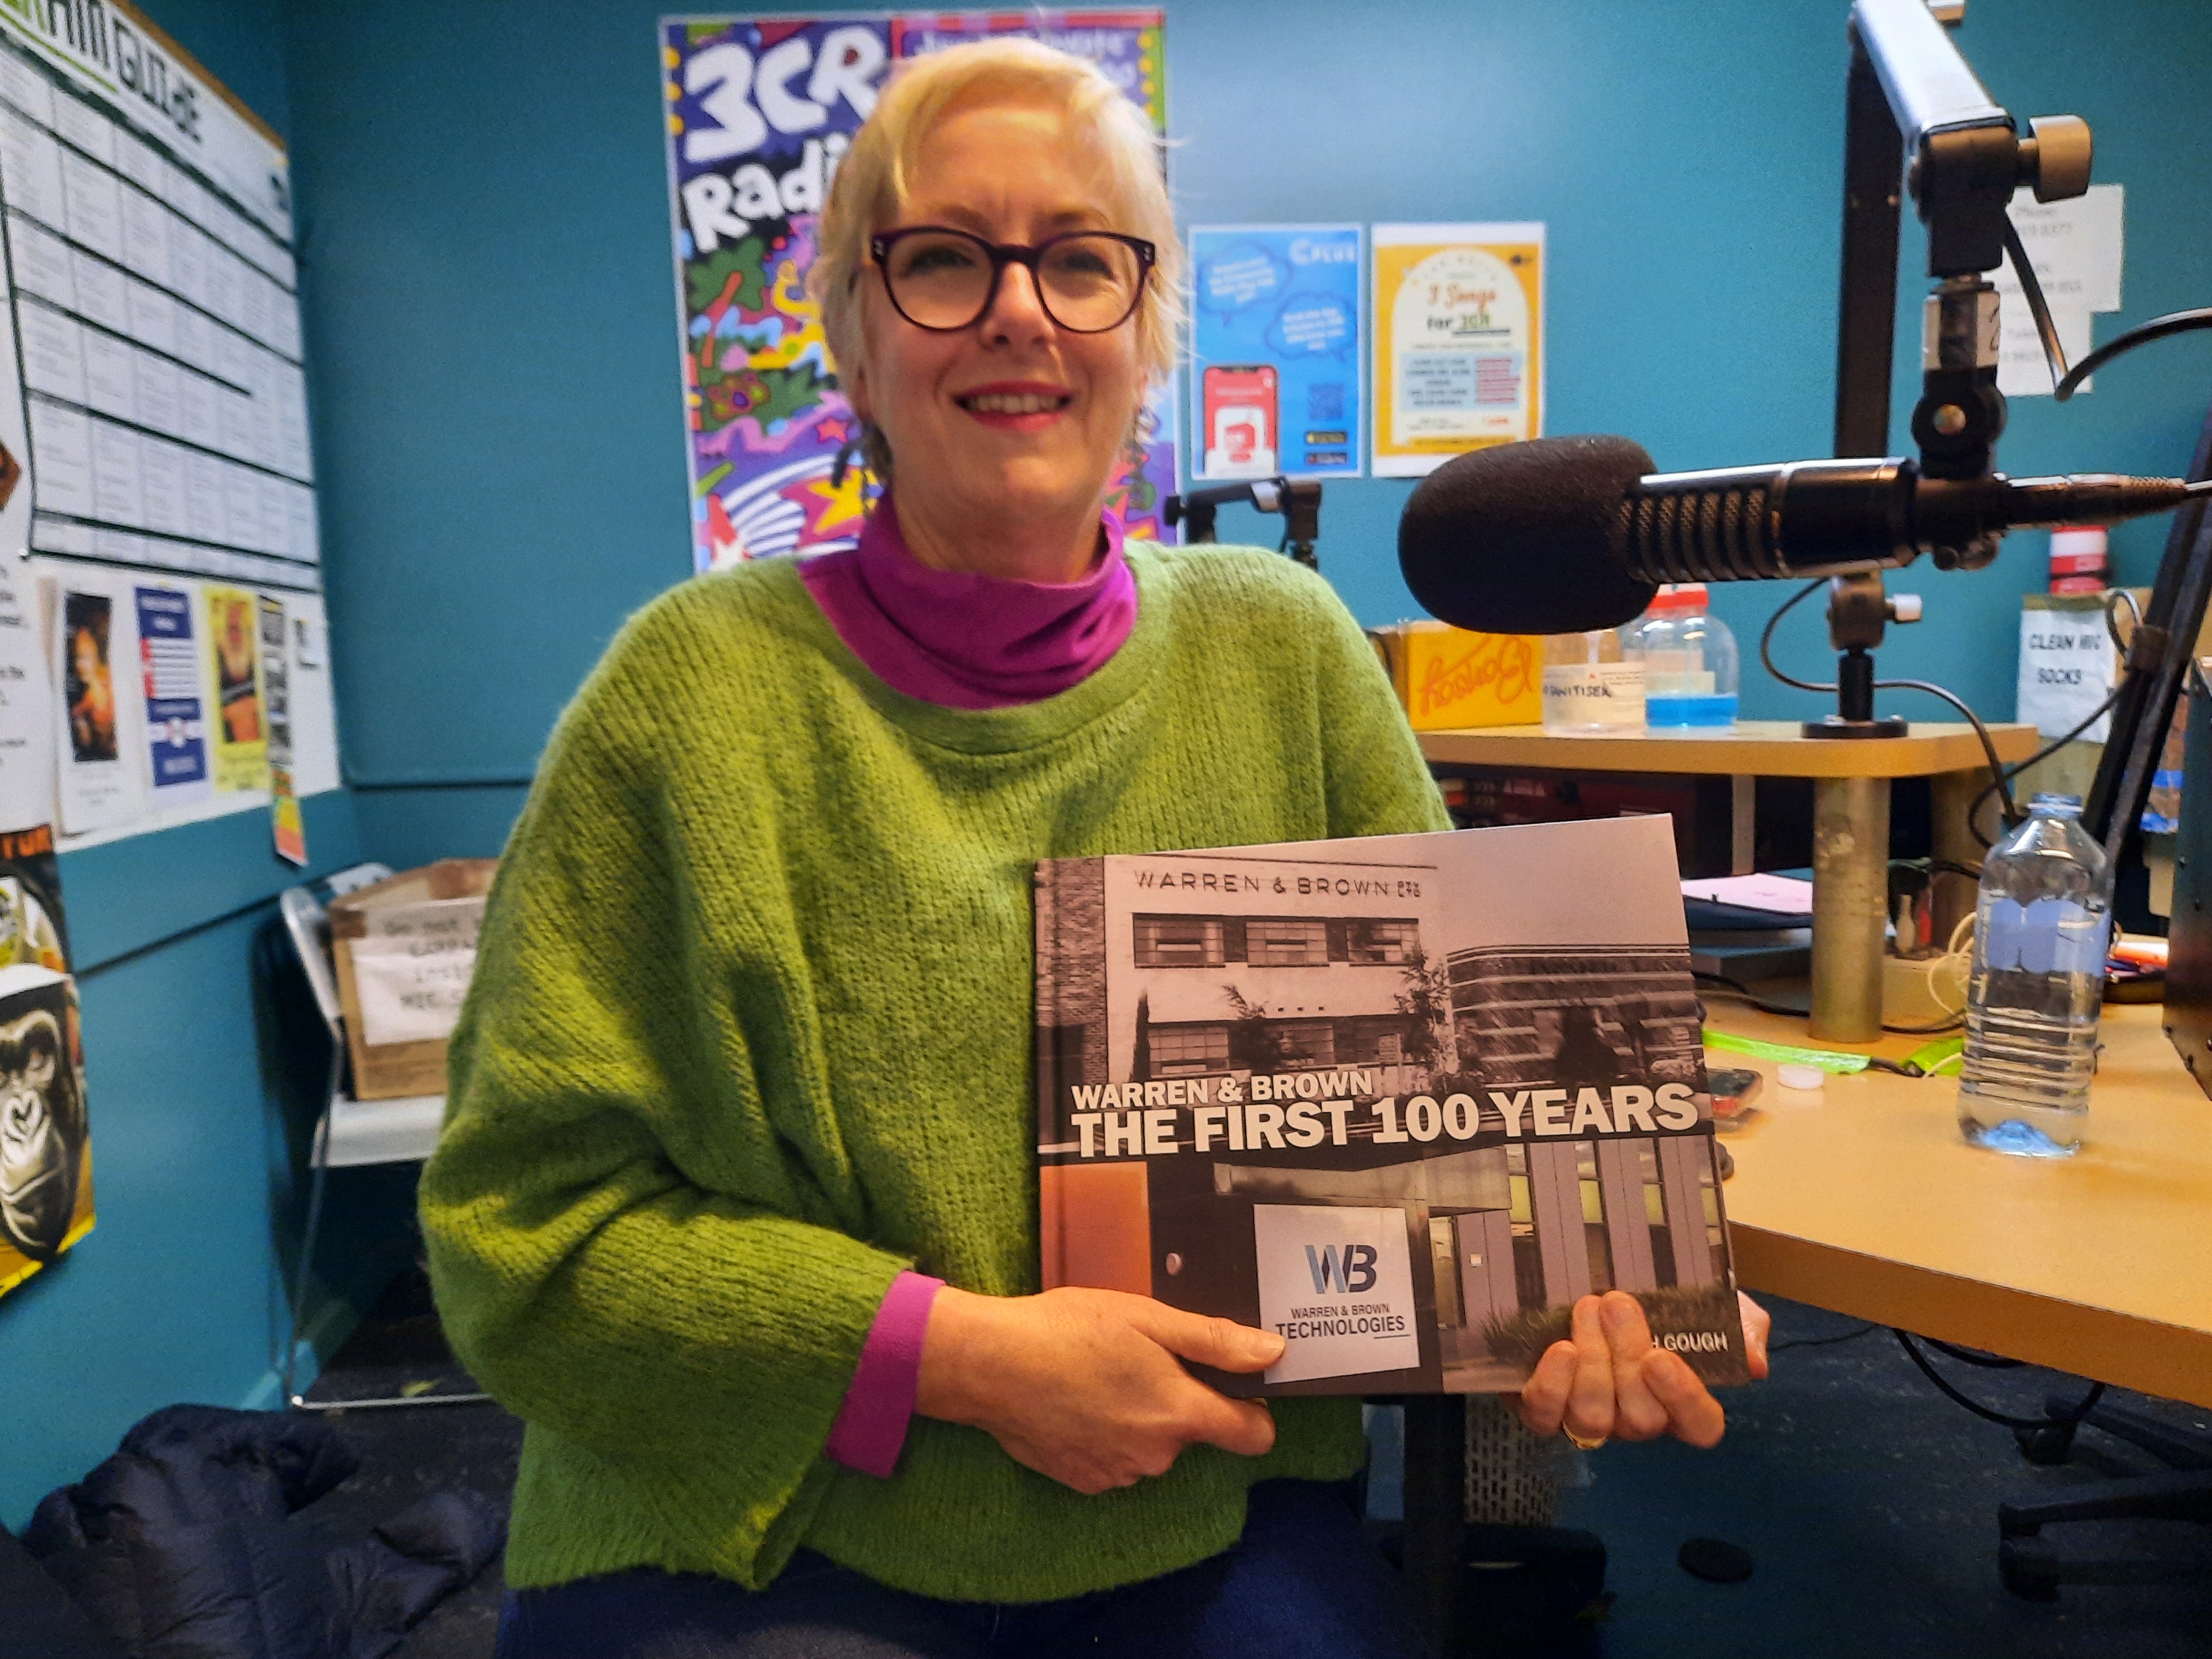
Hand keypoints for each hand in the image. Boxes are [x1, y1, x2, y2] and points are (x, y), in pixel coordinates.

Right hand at [915, 1286, 1282, 1494]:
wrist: (990, 1365)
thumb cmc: (1069, 1330)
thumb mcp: (1147, 1319)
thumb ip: (1215, 1342)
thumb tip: (1275, 1352)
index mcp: (1181, 1413)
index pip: (1254, 1436)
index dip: (1251, 1408)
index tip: (1228, 1382)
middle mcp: (1157, 1456)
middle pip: (1193, 1432)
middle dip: (1178, 1399)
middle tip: (1138, 1358)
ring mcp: (1118, 1475)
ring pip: (1152, 1445)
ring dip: (1139, 1417)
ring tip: (1099, 1376)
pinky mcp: (1084, 1481)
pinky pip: (1116, 1458)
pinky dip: (1106, 1434)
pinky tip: (1076, 1401)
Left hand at [1510, 1290, 1770, 1448]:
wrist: (1597, 1278)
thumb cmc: (1663, 1299)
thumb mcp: (1717, 1303)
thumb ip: (1743, 1328)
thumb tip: (1755, 1364)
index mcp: (1682, 1402)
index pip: (1700, 1426)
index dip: (1683, 1399)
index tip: (1661, 1357)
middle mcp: (1637, 1419)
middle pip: (1642, 1419)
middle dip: (1626, 1358)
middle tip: (1616, 1302)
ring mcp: (1590, 1419)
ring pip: (1593, 1418)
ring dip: (1591, 1362)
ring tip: (1587, 1308)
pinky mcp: (1546, 1408)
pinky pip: (1545, 1417)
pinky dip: (1552, 1386)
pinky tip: (1560, 1348)